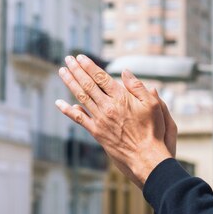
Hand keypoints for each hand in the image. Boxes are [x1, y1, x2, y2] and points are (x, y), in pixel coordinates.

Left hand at [55, 54, 172, 187]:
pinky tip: (59, 103)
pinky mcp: (96, 132)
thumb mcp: (153, 105)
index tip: (80, 57)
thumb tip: (125, 72)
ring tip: (62, 71)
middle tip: (68, 59)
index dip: (89, 66)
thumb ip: (138, 87)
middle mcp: (108, 107)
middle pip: (88, 84)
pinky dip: (67, 110)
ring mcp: (100, 120)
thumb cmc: (153, 130)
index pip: (101, 77)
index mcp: (121, 98)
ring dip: (70, 83)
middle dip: (76, 70)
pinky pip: (78, 119)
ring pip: (81, 97)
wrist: (145, 157)